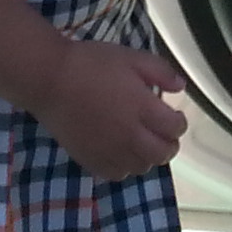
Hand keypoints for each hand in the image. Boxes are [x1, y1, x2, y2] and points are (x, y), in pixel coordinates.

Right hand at [39, 40, 188, 180]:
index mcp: (144, 109)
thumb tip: (180, 88)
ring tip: (142, 143)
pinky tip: (121, 153)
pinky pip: (117, 175)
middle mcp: (131, 136)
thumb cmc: (91, 63)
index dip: (179, 122)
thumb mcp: (131, 57)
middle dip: (169, 144)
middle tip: (163, 133)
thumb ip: (161, 72)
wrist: (51, 80)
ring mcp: (110, 151)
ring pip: (142, 168)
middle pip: (163, 153)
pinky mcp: (91, 160)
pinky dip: (125, 167)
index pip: (175, 129)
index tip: (174, 116)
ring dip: (148, 157)